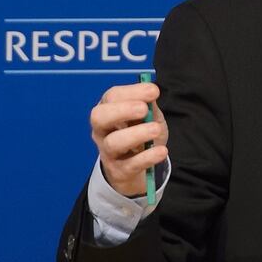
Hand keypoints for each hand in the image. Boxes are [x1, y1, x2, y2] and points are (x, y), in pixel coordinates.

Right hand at [90, 82, 168, 196]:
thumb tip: (152, 91)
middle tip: (143, 109)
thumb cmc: (142, 134)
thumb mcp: (148, 116)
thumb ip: (150, 105)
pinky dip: (147, 157)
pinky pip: (130, 164)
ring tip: (156, 130)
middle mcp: (102, 130)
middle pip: (99, 117)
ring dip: (136, 134)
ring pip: (113, 142)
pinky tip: (161, 151)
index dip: (132, 92)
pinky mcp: (119, 171)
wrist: (140, 167)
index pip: (112, 96)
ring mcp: (108, 151)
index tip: (153, 91)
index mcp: (109, 110)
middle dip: (122, 110)